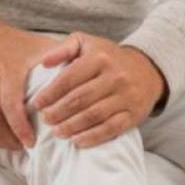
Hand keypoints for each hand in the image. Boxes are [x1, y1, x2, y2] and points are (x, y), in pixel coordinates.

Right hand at [0, 0, 58, 149]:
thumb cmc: (11, 43)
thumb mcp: (37, 47)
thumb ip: (61, 61)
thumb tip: (87, 76)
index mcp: (7, 71)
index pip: (11, 108)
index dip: (21, 130)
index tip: (31, 143)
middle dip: (10, 142)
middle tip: (24, 146)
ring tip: (11, 144)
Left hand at [31, 31, 166, 147]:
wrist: (147, 69)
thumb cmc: (107, 57)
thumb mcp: (86, 43)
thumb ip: (63, 48)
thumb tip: (44, 63)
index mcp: (99, 58)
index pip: (69, 78)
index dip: (50, 93)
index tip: (37, 104)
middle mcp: (115, 76)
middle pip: (79, 99)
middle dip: (58, 112)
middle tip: (45, 119)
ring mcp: (126, 96)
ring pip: (93, 115)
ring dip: (71, 126)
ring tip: (56, 132)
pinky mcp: (134, 114)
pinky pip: (111, 129)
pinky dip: (92, 137)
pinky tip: (77, 141)